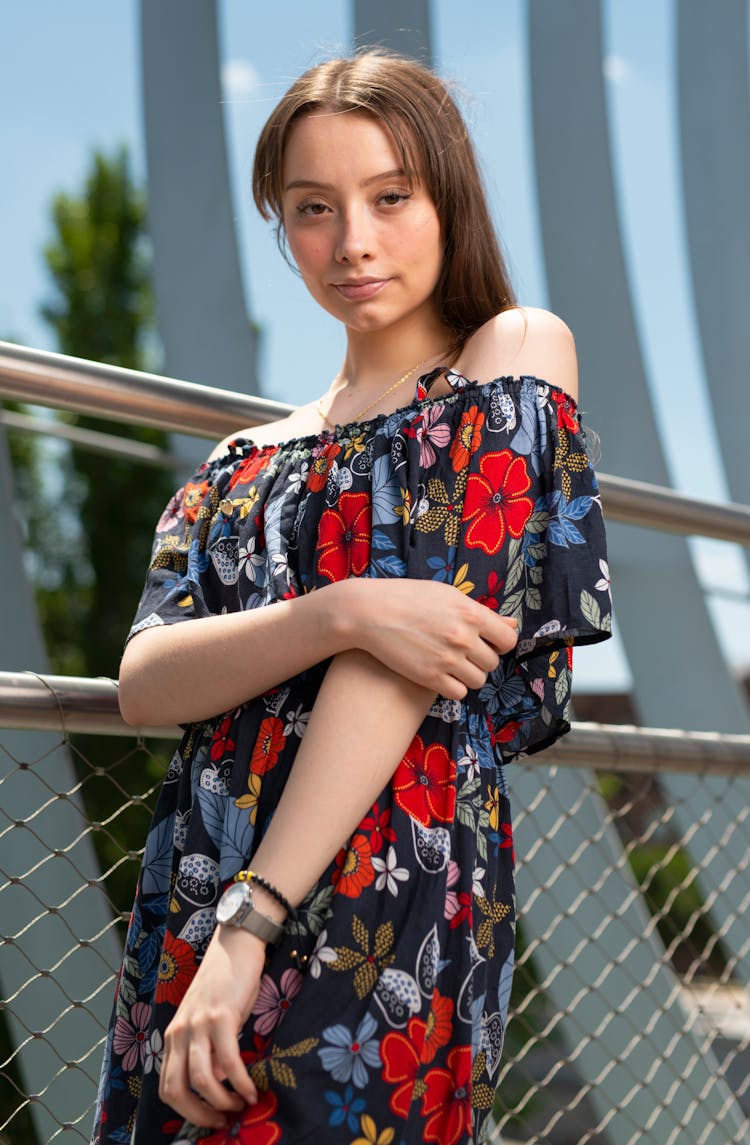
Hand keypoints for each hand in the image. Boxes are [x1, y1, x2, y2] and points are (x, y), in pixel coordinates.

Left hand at [158, 926, 266, 1130]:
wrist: (236, 943)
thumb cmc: (226, 983)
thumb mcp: (210, 1020)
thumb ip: (208, 1050)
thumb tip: (218, 1083)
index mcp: (174, 1034)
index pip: (167, 1086)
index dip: (186, 1110)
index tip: (210, 1118)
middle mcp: (180, 1032)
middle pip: (176, 1090)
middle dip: (199, 1114)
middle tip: (222, 1121)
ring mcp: (198, 1024)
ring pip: (201, 1079)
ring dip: (221, 1102)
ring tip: (240, 1106)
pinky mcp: (221, 1016)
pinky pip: (229, 1061)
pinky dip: (241, 1083)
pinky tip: (252, 1090)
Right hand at [342, 578, 518, 699]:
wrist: (369, 612)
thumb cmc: (408, 598)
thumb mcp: (448, 595)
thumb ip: (481, 612)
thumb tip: (512, 623)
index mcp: (471, 613)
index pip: (508, 639)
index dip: (500, 643)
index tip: (487, 642)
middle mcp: (463, 637)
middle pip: (492, 662)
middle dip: (480, 658)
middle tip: (462, 651)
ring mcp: (447, 659)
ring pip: (478, 680)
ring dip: (468, 674)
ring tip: (451, 663)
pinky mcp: (430, 677)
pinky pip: (459, 693)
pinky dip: (453, 687)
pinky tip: (441, 674)